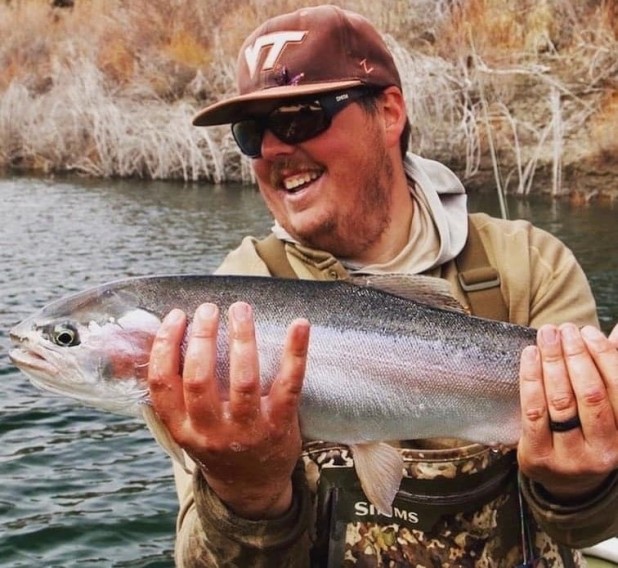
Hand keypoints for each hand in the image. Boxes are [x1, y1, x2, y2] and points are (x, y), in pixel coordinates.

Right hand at [147, 301, 309, 518]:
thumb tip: (159, 340)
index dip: (165, 345)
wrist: (252, 487)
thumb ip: (176, 393)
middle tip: (208, 309)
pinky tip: (300, 325)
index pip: (162, 384)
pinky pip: (289, 384)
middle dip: (203, 337)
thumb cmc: (217, 445)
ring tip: (240, 309)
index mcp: (183, 429)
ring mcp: (248, 430)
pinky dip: (295, 352)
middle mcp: (211, 432)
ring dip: (242, 337)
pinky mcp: (280, 425)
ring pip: (243, 379)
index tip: (176, 317)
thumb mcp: (188, 428)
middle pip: (200, 378)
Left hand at [518, 322, 617, 501]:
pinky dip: (531, 379)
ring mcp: (571, 457)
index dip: (603, 356)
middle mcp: (605, 450)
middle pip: (589, 394)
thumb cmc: (587, 430)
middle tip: (563, 329)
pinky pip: (534, 412)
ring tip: (546, 337)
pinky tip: (530, 355)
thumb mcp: (607, 407)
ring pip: (561, 402)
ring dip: (553, 362)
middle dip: (575, 356)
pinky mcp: (539, 457)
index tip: (587, 331)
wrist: (563, 478)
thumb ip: (614, 370)